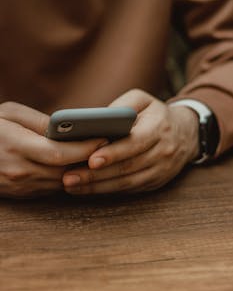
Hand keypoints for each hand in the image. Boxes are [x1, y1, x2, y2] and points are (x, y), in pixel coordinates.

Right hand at [0, 102, 106, 197]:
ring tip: (101, 156)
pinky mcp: (23, 194)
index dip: (85, 147)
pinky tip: (81, 167)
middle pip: (66, 171)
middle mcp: (20, 171)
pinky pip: (53, 188)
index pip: (60, 153)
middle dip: (91, 160)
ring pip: (63, 183)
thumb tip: (66, 129)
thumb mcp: (9, 114)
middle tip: (110, 147)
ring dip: (84, 171)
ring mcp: (21, 187)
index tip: (104, 137)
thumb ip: (39, 121)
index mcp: (16, 147)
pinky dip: (70, 178)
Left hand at [63, 89, 198, 194]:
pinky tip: (88, 189)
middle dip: (97, 175)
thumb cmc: (155, 113)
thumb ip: (121, 106)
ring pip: (127, 183)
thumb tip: (94, 121)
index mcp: (158, 128)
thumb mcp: (142, 100)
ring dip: (98, 187)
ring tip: (72, 186)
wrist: (186, 133)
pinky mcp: (156, 182)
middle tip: (69, 178)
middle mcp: (163, 152)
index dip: (113, 153)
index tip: (91, 160)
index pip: (134, 143)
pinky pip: (130, 190)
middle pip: (127, 167)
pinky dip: (108, 191)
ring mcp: (161, 170)